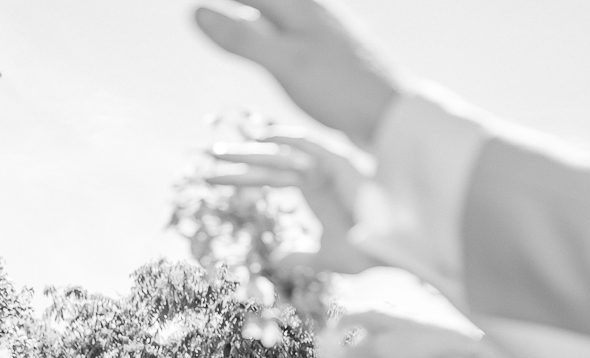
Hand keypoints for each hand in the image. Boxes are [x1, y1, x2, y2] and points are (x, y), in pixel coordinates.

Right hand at [194, 0, 399, 148]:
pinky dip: (275, 33)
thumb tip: (196, 13)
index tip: (196, 8)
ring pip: (282, 15)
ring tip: (236, 20)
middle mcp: (314, 12)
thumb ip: (241, 38)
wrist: (393, 115)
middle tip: (210, 14)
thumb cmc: (340, 89)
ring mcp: (327, 33)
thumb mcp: (284, 63)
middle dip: (241, 6)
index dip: (223, 2)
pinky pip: (296, 34)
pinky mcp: (336, 56)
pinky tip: (280, 45)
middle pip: (267, 1)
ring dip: (257, 16)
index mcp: (300, 7)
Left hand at [206, 133, 375, 274]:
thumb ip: (301, 256)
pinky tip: (261, 136)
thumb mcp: (325, 258)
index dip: (239, 178)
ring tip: (218, 152)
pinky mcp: (340, 164)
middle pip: (267, 163)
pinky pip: (308, 146)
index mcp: (311, 190)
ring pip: (280, 154)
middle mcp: (315, 174)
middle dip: (236, 159)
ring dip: (249, 151)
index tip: (209, 178)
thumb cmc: (366, 251)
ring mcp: (327, 166)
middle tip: (204, 156)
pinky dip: (286, 138)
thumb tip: (278, 260)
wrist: (394, 250)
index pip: (267, 178)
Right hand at [314, 312, 480, 357]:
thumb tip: (327, 356)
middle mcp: (379, 330)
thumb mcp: (382, 348)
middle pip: (352, 352)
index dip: (330, 343)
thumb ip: (353, 352)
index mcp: (373, 319)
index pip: (342, 324)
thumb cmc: (419, 343)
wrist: (454, 353)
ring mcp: (390, 346)